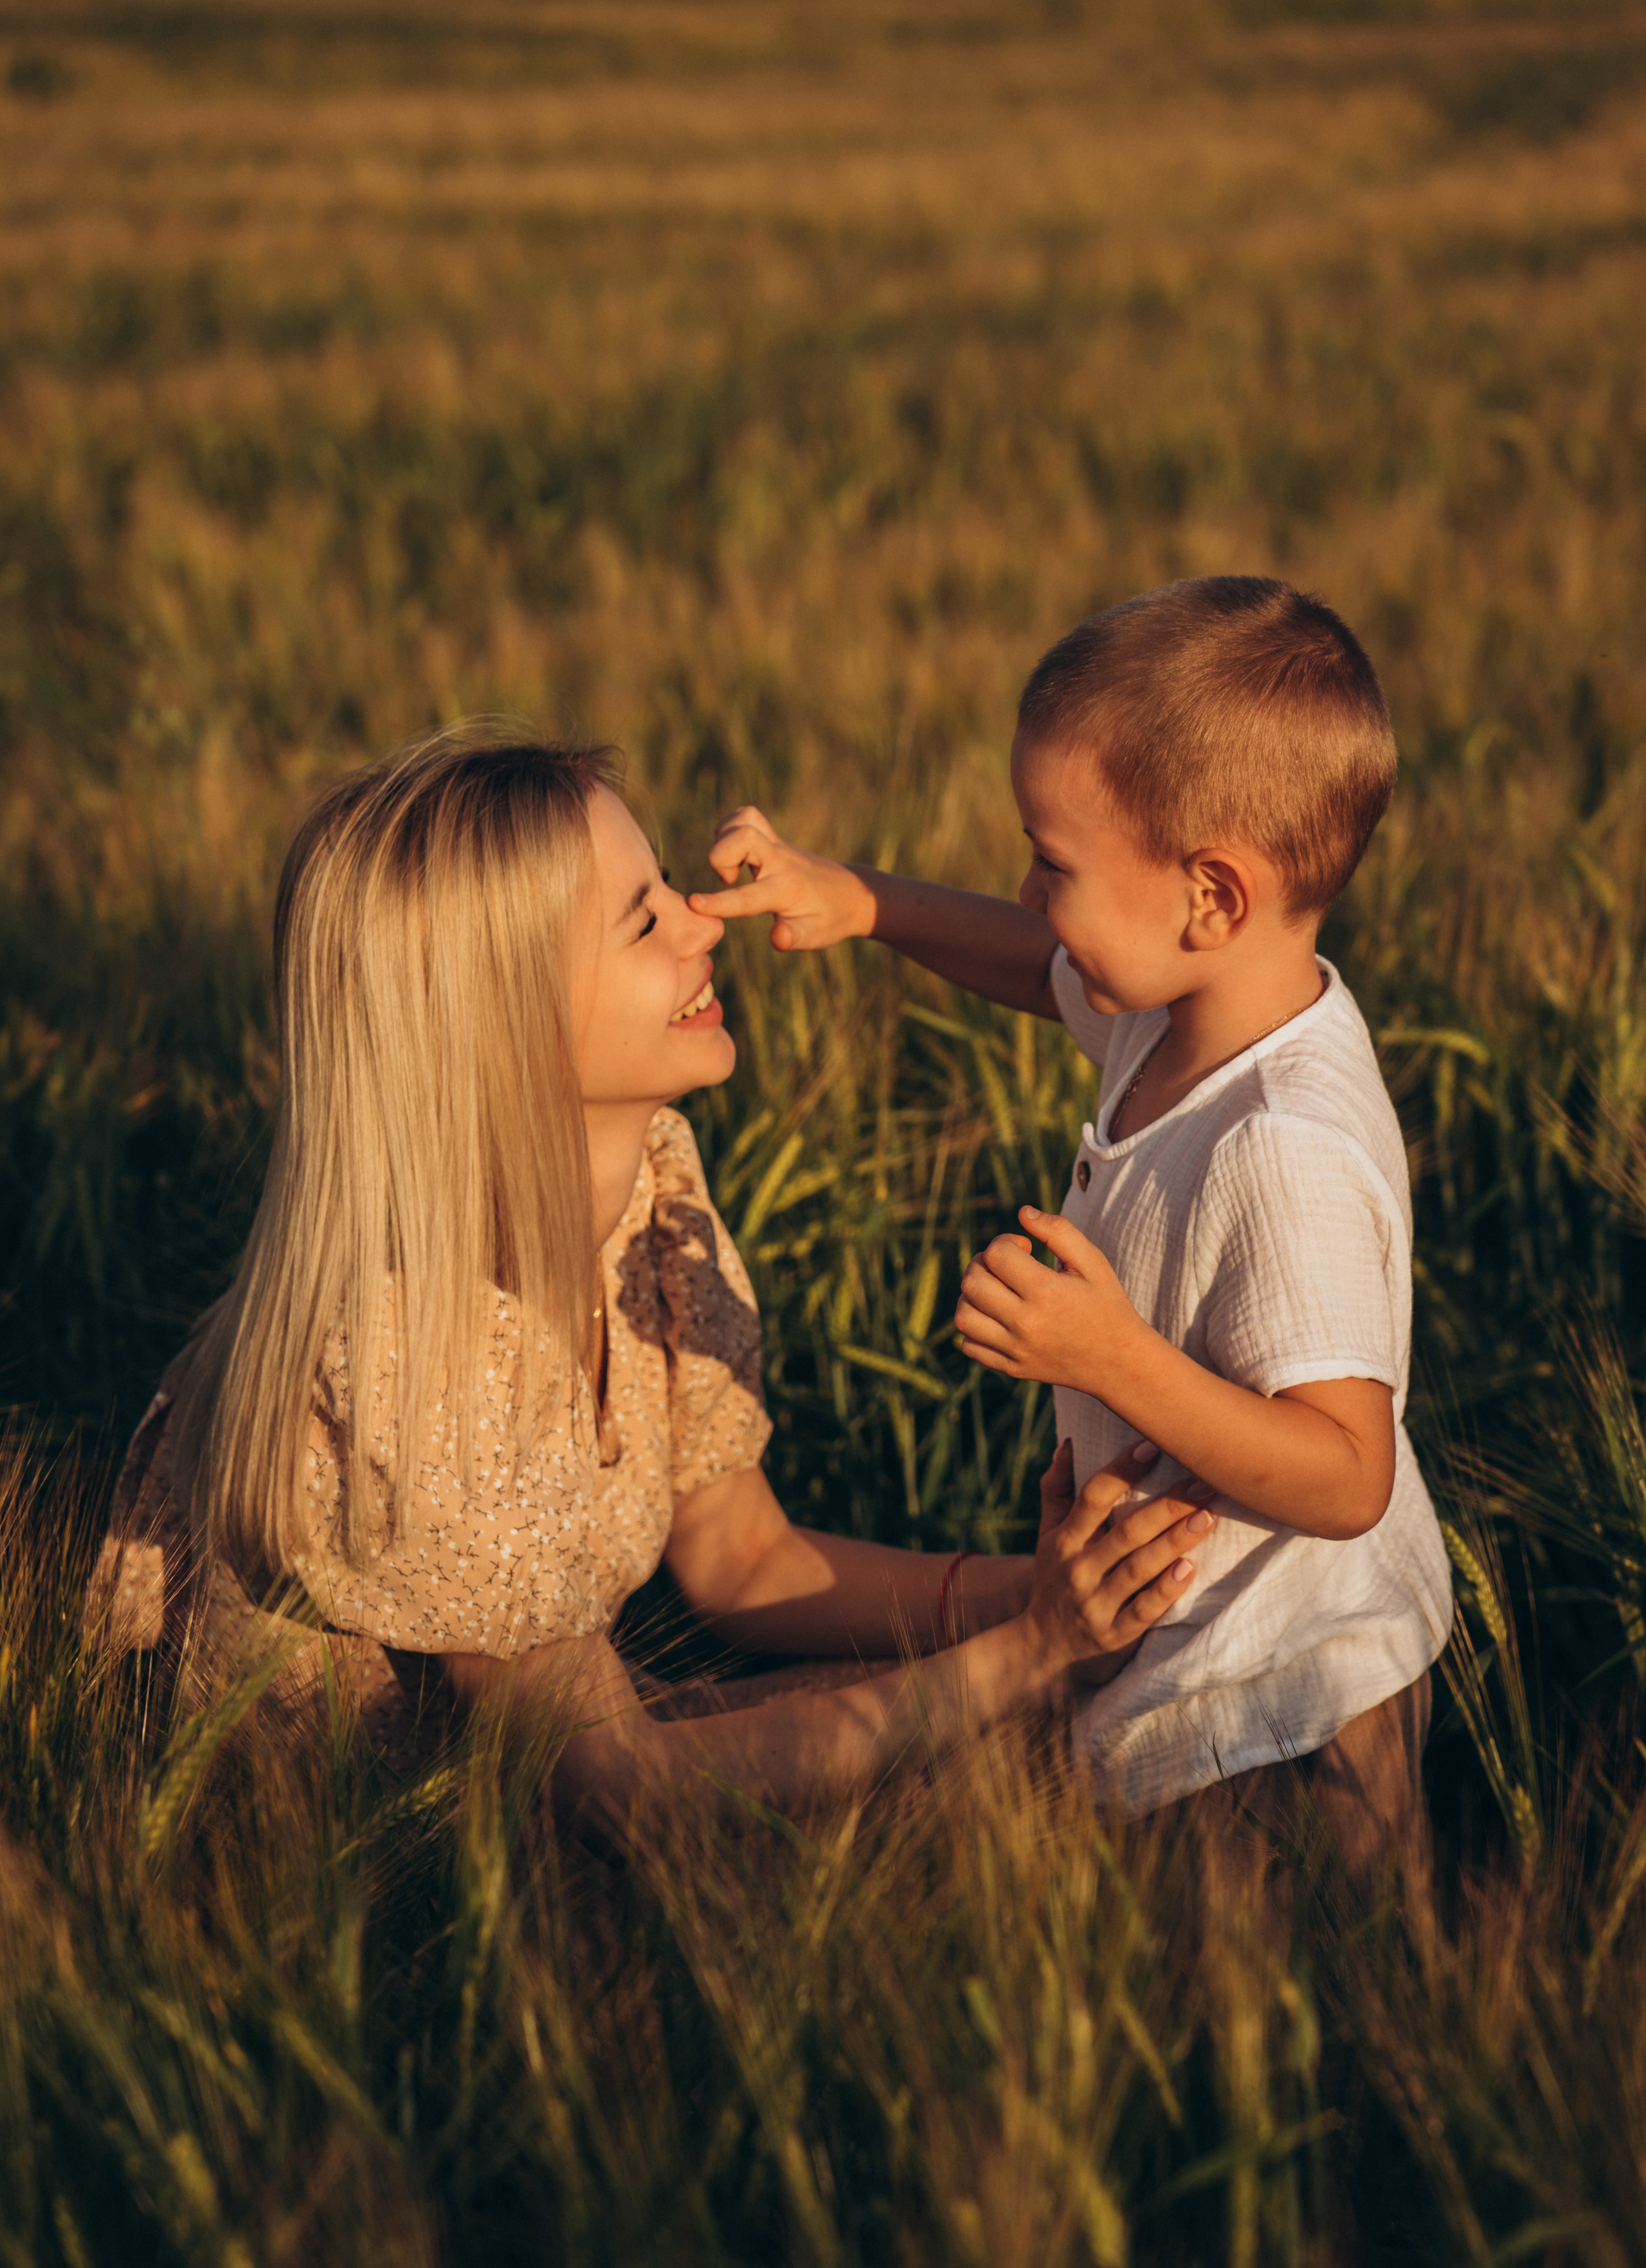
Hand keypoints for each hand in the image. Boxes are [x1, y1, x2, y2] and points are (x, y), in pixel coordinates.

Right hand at [687, 806, 875, 950]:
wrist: (851, 894)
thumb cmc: (829, 920)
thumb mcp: (815, 936)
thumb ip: (793, 937)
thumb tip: (776, 938)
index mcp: (786, 889)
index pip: (748, 896)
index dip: (719, 902)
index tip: (694, 904)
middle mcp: (780, 861)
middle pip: (744, 836)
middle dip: (721, 856)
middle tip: (728, 880)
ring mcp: (777, 845)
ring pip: (744, 819)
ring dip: (724, 838)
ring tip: (730, 866)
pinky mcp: (773, 839)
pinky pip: (746, 817)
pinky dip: (730, 828)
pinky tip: (734, 854)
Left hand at [956, 1206, 1142, 1391]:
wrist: (1119, 1362)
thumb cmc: (1106, 1304)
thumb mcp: (1093, 1262)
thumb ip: (1059, 1231)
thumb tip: (1022, 1212)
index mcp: (1046, 1292)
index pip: (996, 1254)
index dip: (1006, 1241)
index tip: (1025, 1249)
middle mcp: (1027, 1324)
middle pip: (972, 1283)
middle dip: (982, 1263)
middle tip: (1005, 1266)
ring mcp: (1017, 1350)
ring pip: (963, 1316)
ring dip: (972, 1295)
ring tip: (996, 1291)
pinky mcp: (1012, 1369)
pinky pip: (969, 1345)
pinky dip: (974, 1327)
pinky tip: (997, 1317)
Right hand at [1021, 1437, 1213, 1675]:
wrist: (1044, 1645)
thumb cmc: (1055, 1576)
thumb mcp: (1048, 1535)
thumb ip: (1057, 1489)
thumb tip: (1068, 1443)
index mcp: (1064, 1540)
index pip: (1093, 1497)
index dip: (1122, 1470)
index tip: (1153, 1446)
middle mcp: (1079, 1569)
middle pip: (1127, 1532)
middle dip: (1167, 1505)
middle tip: (1204, 1482)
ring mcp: (1096, 1603)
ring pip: (1140, 1568)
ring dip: (1175, 1540)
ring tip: (1208, 1516)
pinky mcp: (1115, 1634)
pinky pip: (1144, 1611)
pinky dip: (1167, 1589)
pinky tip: (1190, 1568)